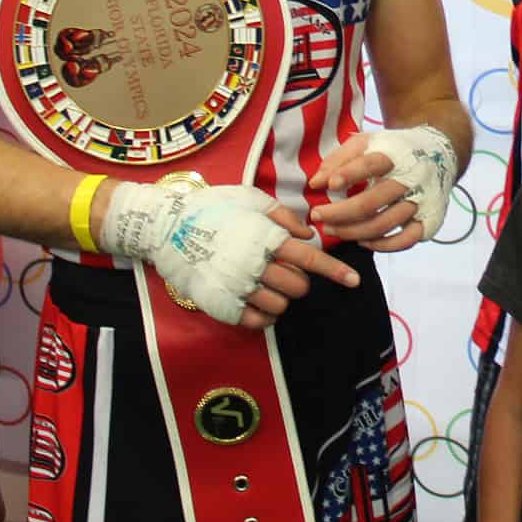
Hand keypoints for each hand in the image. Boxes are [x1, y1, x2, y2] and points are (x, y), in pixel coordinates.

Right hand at [102, 180, 359, 329]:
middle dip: (298, 280)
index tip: (355, 280)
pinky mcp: (222, 306)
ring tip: (265, 283)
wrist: (166, 227)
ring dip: (280, 297)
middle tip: (282, 270)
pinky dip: (263, 315)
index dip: (336, 271)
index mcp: (267, 238)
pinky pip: (257, 322)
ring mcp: (238, 288)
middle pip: (298, 287)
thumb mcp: (250, 199)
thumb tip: (309, 233)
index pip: (311, 259)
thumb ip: (283, 216)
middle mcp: (256, 266)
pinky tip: (256, 300)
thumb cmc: (212, 208)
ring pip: (280, 307)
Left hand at [311, 127, 457, 252]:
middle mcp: (412, 178)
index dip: (349, 174)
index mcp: (396, 154)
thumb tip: (316, 183)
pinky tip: (363, 242)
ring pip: (384, 223)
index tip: (328, 185)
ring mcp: (422, 201)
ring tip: (331, 229)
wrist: (439, 154)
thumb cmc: (394, 150)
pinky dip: (382, 245)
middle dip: (340, 212)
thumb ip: (339, 159)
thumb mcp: (367, 143)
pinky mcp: (429, 220)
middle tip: (317, 216)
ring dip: (353, 231)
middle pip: (373, 200)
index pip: (372, 164)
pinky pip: (405, 240)